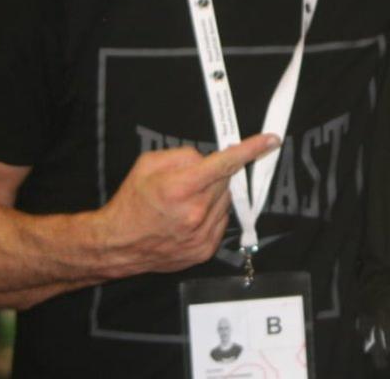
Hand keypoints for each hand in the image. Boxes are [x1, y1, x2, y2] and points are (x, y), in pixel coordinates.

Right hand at [97, 133, 279, 275]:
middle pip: (225, 181)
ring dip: (212, 196)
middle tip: (191, 181)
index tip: (271, 140)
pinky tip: (188, 218)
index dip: (251, 149)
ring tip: (185, 203)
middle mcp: (196, 212)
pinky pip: (221, 222)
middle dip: (213, 176)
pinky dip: (211, 215)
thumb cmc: (131, 201)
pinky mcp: (204, 250)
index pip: (225, 163)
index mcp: (181, 187)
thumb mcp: (149, 164)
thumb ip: (184, 156)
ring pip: (225, 202)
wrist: (117, 245)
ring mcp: (202, 235)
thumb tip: (208, 158)